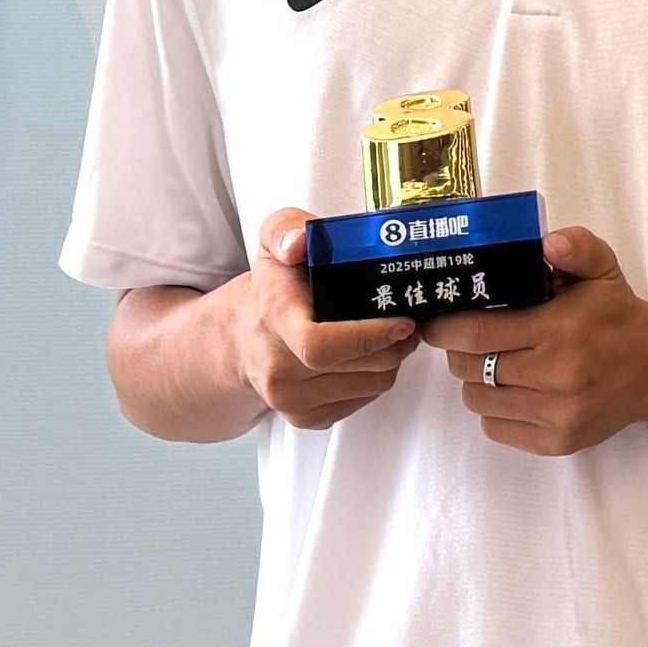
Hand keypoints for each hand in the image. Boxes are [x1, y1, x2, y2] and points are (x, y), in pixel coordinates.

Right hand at [229, 207, 419, 429]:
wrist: (238, 339)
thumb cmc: (268, 291)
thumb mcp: (272, 241)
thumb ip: (287, 228)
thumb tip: (299, 241)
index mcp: (274, 320)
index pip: (320, 345)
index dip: (370, 336)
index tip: (401, 320)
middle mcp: (277, 367)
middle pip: (362, 368)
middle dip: (397, 344)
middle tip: (409, 320)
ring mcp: (290, 398)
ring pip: (372, 386)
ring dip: (390, 361)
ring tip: (387, 336)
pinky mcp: (305, 418)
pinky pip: (363, 401)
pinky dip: (374, 379)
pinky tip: (364, 357)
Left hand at [416, 228, 647, 456]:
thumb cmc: (617, 315)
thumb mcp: (601, 268)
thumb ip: (575, 246)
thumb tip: (547, 243)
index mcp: (559, 329)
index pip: (476, 333)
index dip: (444, 328)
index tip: (434, 321)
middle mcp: (557, 376)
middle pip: (471, 368)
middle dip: (458, 351)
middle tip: (467, 337)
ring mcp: (557, 414)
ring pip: (478, 400)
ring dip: (476, 380)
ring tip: (493, 362)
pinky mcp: (557, 442)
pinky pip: (496, 427)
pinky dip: (494, 408)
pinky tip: (512, 389)